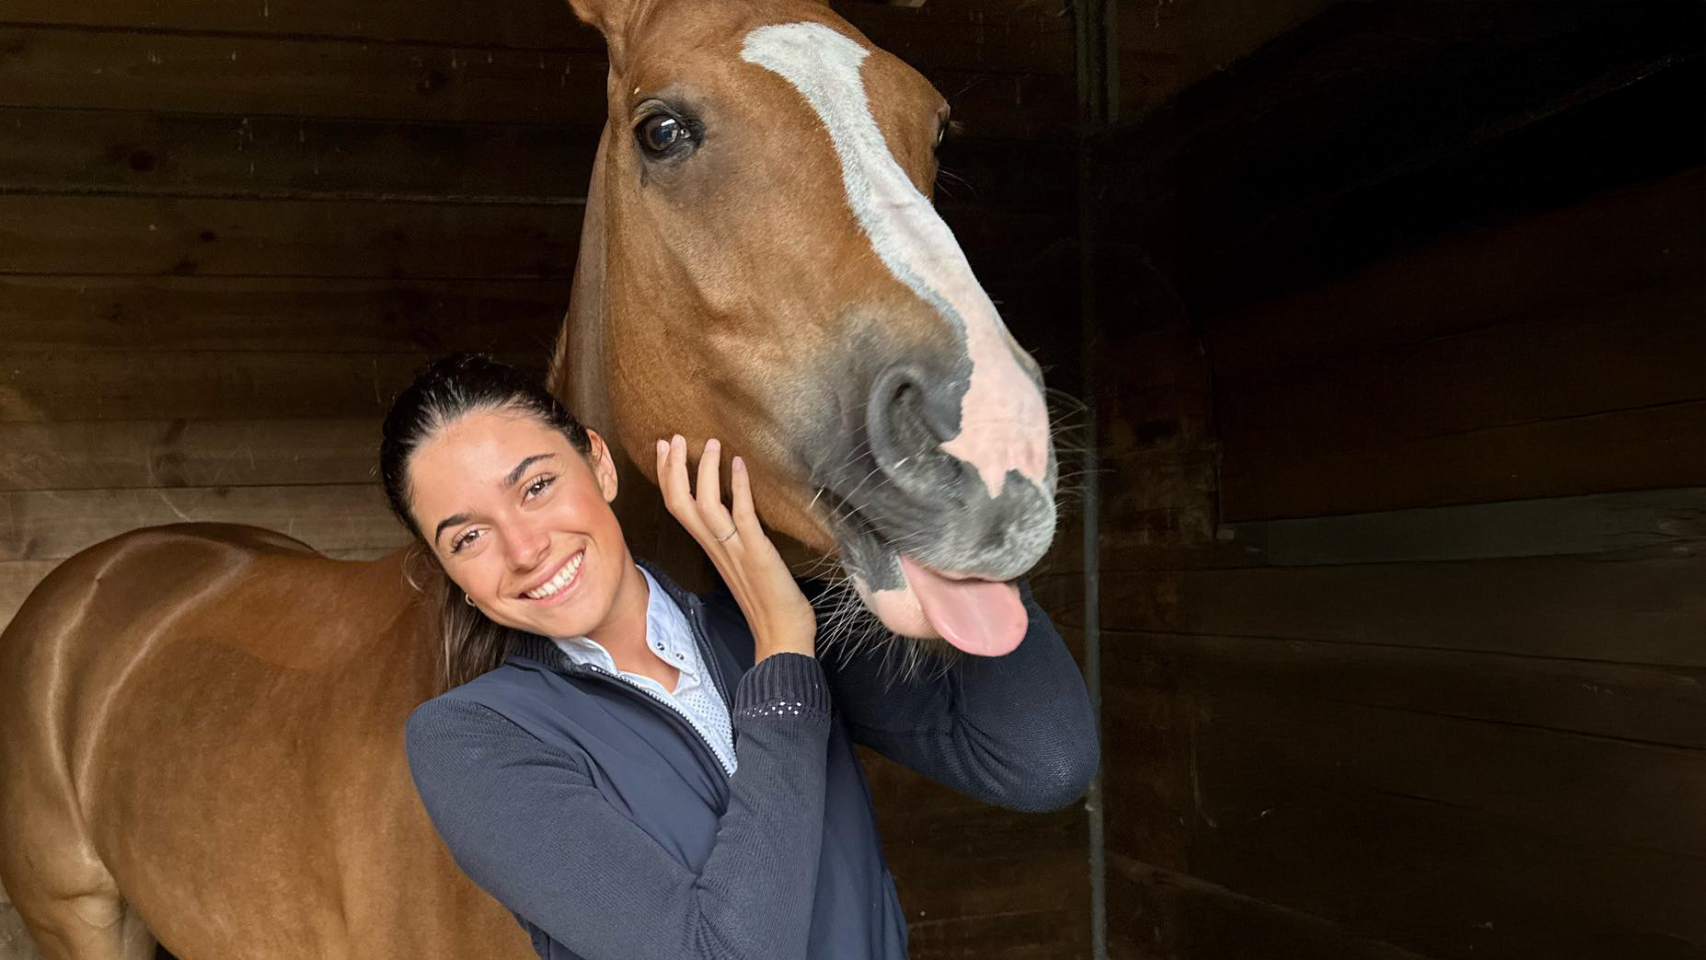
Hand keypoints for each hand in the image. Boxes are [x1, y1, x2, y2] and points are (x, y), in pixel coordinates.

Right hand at [655, 435, 815, 660]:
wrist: (781, 638)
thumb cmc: (769, 604)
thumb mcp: (745, 565)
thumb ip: (737, 542)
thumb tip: (740, 518)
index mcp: (710, 549)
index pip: (678, 508)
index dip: (667, 477)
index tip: (664, 450)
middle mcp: (715, 548)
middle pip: (680, 504)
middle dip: (673, 469)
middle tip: (673, 438)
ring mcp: (734, 551)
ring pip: (705, 506)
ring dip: (704, 472)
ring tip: (710, 444)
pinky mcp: (756, 553)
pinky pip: (742, 516)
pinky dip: (740, 488)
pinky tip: (740, 465)